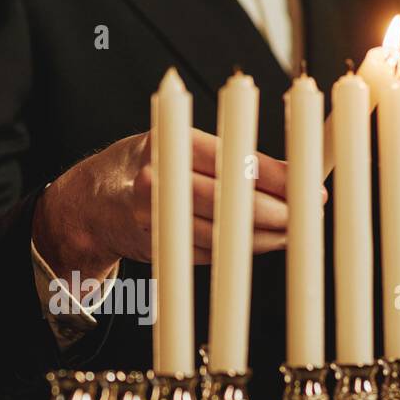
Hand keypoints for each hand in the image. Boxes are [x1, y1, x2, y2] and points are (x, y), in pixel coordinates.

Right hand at [33, 128, 322, 277]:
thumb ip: (228, 156)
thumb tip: (293, 175)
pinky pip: (206, 254)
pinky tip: (255, 244)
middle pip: (229, 202)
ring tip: (289, 234)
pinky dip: (234, 251)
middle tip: (306, 216)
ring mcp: (154, 219)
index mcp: (170, 145)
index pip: (233, 161)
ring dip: (261, 239)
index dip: (277, 177)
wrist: (90, 204)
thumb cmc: (145, 165)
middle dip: (275, 213)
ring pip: (221, 235)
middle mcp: (157, 181)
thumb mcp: (180, 146)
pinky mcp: (156, 249)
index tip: (309, 186)